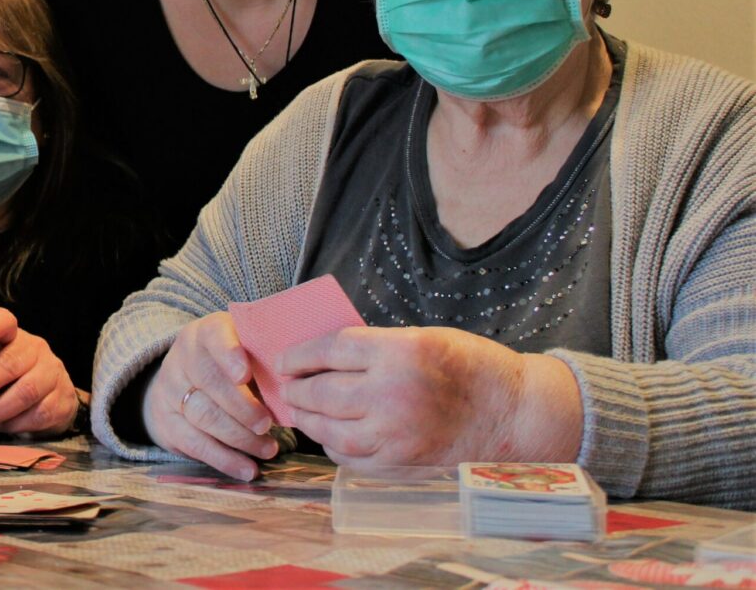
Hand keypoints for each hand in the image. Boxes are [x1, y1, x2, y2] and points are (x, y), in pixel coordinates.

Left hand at [0, 308, 78, 437]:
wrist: (53, 395)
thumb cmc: (9, 380)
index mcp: (13, 335)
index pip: (4, 321)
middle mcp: (36, 349)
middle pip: (11, 361)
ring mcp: (52, 373)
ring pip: (27, 390)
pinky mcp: (63, 399)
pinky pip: (39, 413)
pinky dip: (16, 423)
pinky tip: (1, 427)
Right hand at [143, 313, 278, 480]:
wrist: (183, 380)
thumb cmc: (230, 365)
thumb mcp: (244, 351)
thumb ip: (264, 360)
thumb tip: (300, 386)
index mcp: (205, 333)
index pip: (213, 337)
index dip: (229, 355)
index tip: (245, 375)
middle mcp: (183, 358)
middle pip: (209, 382)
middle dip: (242, 407)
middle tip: (268, 424)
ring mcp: (170, 390)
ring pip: (203, 416)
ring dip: (239, 437)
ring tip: (269, 449)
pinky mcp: (166, 422)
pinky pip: (195, 444)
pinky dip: (224, 459)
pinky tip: (247, 469)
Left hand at [278, 326, 582, 466]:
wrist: (515, 414)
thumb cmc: (472, 367)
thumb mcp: (423, 338)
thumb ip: (375, 347)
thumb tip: (324, 356)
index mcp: (400, 352)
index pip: (329, 350)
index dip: (299, 355)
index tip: (284, 360)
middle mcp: (392, 393)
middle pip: (322, 391)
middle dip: (296, 390)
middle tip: (287, 387)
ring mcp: (395, 433)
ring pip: (329, 429)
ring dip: (308, 420)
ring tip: (300, 411)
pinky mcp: (400, 462)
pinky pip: (351, 457)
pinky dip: (334, 446)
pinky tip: (330, 436)